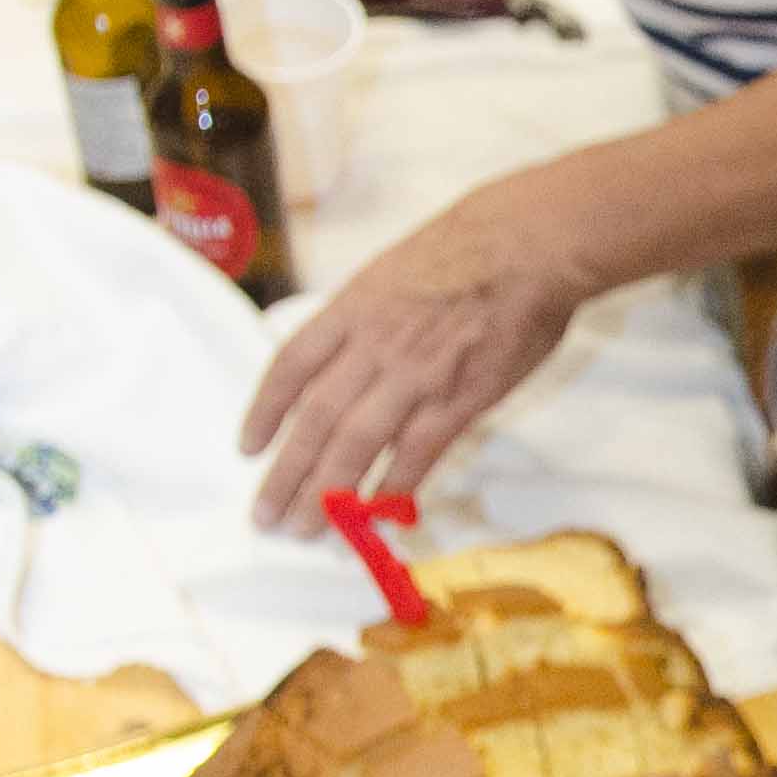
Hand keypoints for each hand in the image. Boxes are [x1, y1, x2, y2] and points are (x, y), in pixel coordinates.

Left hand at [238, 182, 588, 527]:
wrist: (528, 245)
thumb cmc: (470, 247)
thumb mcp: (394, 270)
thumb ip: (367, 316)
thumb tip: (349, 353)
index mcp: (352, 309)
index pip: (291, 367)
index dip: (263, 412)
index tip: (247, 448)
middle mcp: (372, 347)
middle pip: (314, 420)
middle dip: (286, 474)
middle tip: (266, 516)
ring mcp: (413, 377)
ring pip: (355, 445)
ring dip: (326, 494)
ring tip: (305, 531)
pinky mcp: (457, 401)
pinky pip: (415, 455)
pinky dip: (392, 490)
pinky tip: (377, 519)